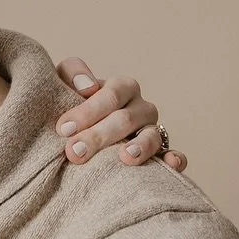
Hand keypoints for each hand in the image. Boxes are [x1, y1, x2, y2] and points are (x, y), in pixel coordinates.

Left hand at [53, 58, 187, 171]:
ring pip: (152, 136)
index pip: (111, 96)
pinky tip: (171, 165)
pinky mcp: (158, 154)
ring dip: (141, 146)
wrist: (78, 137)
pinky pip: (172, 155)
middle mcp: (140, 108)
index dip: (88, 111)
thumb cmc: (71, 107)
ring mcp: (152, 131)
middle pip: (126, 119)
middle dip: (99, 136)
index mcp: (122, 89)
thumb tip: (87, 86)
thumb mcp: (65, 83)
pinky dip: (174, 158)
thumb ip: (73, 73)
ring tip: (126, 157)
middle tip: (75, 152)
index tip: (64, 129)